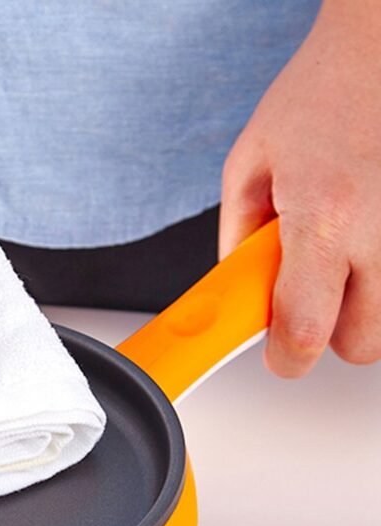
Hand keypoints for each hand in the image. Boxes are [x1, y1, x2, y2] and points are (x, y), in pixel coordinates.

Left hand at [219, 0, 380, 376]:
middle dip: (331, 332)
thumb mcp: (250, 162)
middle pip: (362, 344)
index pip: (305, 331)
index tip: (279, 356)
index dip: (286, 359)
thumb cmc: (322, 89)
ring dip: (365, 306)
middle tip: (314, 295)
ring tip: (346, 253)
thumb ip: (237, 236)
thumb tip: (236, 287)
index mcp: (323, 220)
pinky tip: (371, 230)